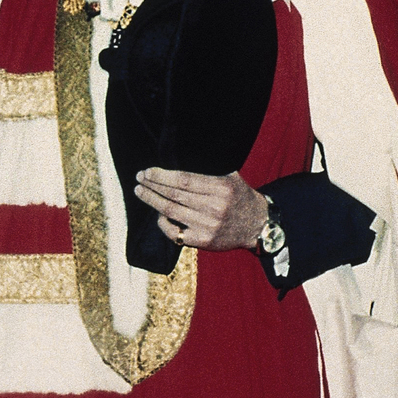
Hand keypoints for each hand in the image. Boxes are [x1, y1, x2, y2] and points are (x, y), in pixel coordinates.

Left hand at [133, 168, 265, 252]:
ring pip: (171, 212)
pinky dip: (163, 222)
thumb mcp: (231, 177)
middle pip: (174, 195)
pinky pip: (174, 232)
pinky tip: (157, 213)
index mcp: (221, 188)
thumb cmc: (240, 197)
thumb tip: (178, 156)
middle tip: (139, 178)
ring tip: (140, 191)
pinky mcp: (204, 241)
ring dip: (152, 201)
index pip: (184, 180)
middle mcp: (214, 208)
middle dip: (152, 185)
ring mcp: (208, 226)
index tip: (147, 171)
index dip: (162, 176)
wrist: (259, 226)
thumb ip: (209, 170)